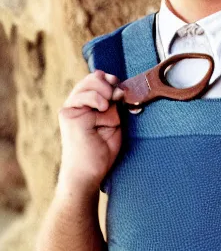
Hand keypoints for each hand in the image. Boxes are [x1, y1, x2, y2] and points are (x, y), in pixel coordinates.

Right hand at [58, 70, 123, 190]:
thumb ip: (114, 105)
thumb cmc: (102, 150)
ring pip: (92, 83)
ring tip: (108, 108)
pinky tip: (102, 110)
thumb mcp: (114, 122)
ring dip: (107, 93)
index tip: (122, 91)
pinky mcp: (69, 115)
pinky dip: (100, 102)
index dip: (113, 81)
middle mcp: (76, 103)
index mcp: (86, 103)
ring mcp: (71, 108)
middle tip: (118, 98)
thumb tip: (119, 88)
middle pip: (95, 76)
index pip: (99, 79)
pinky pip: (89, 97)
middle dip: (111, 84)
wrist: (89, 173)